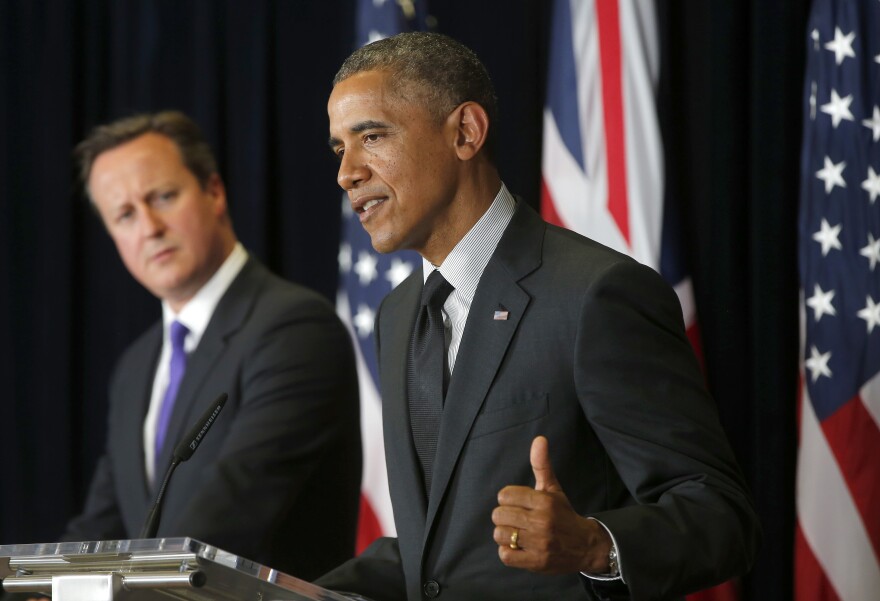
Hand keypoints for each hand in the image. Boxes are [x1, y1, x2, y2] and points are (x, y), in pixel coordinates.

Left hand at [492, 435, 611, 573]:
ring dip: (505, 535)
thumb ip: (542, 465)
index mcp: (544, 501)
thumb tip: (539, 439)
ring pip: (499, 534)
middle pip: (499, 515)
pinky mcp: (536, 562)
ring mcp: (538, 543)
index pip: (504, 495)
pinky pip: (505, 555)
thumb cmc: (563, 514)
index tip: (518, 504)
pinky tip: (519, 547)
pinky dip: (508, 552)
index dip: (508, 500)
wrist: (585, 546)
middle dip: (505, 517)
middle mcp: (541, 521)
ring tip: (518, 534)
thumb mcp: (553, 489)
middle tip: (517, 520)